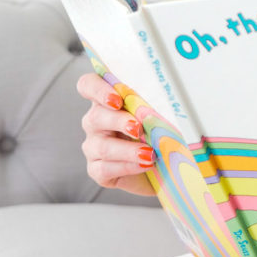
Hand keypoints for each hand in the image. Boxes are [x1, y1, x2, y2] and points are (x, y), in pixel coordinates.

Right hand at [77, 72, 155, 195]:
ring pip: (101, 146)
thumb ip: (153, 107)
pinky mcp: (96, 170)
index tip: (117, 99)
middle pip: (95, 116)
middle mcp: (96, 123)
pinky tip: (145, 164)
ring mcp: (93, 147)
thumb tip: (168, 100)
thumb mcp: (159, 117)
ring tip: (149, 153)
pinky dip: (128, 166)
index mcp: (107, 102)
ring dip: (127, 149)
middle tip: (139, 127)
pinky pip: (104, 168)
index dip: (97, 89)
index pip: (88, 86)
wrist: (164, 168)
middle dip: (119, 121)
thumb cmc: (160, 136)